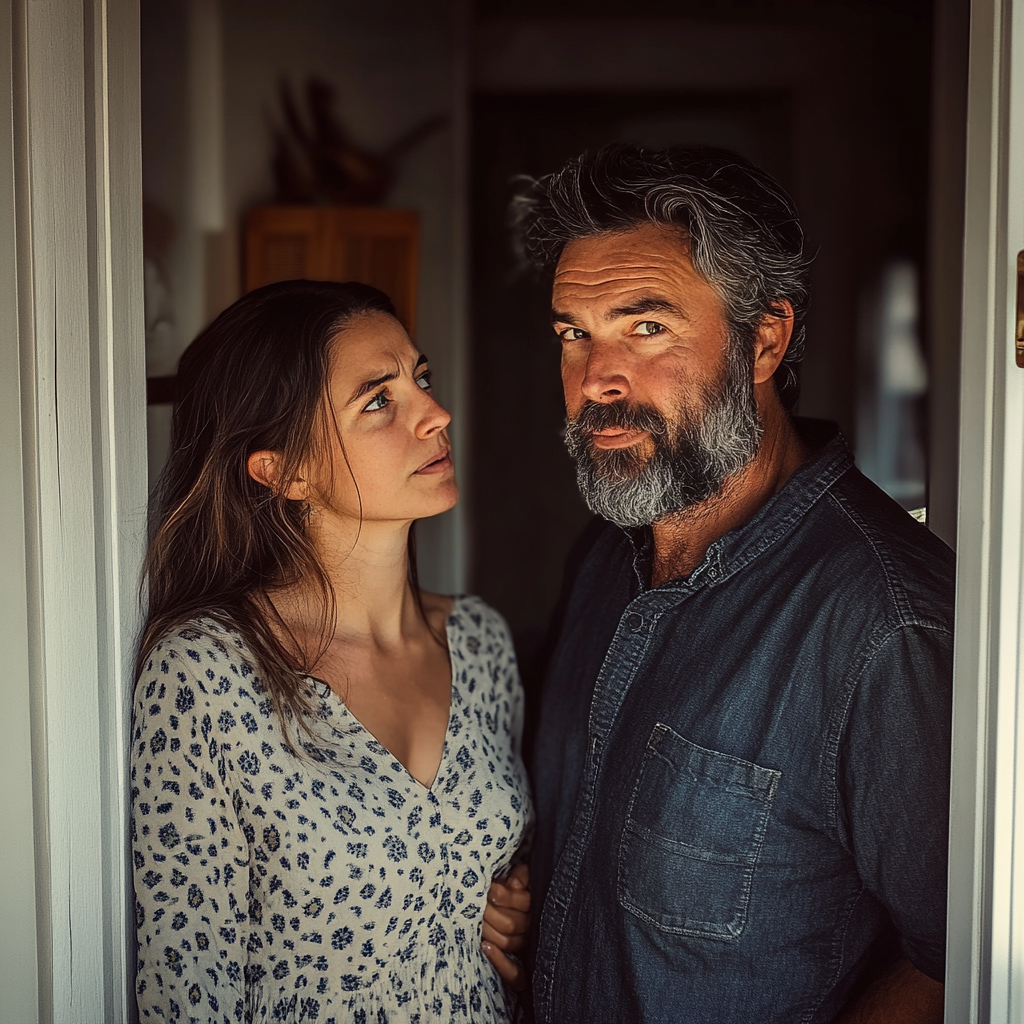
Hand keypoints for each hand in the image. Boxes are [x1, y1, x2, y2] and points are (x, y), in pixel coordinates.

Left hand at [482, 862, 530, 991]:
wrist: (506, 920)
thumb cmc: (510, 893)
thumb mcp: (520, 878)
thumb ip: (522, 876)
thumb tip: (514, 884)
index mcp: (535, 909)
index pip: (524, 904)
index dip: (505, 897)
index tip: (491, 890)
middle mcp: (531, 930)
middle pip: (511, 923)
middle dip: (491, 912)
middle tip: (478, 904)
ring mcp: (524, 950)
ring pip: (507, 942)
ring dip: (488, 930)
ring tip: (475, 920)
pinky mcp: (518, 974)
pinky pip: (514, 974)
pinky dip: (499, 961)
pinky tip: (485, 946)